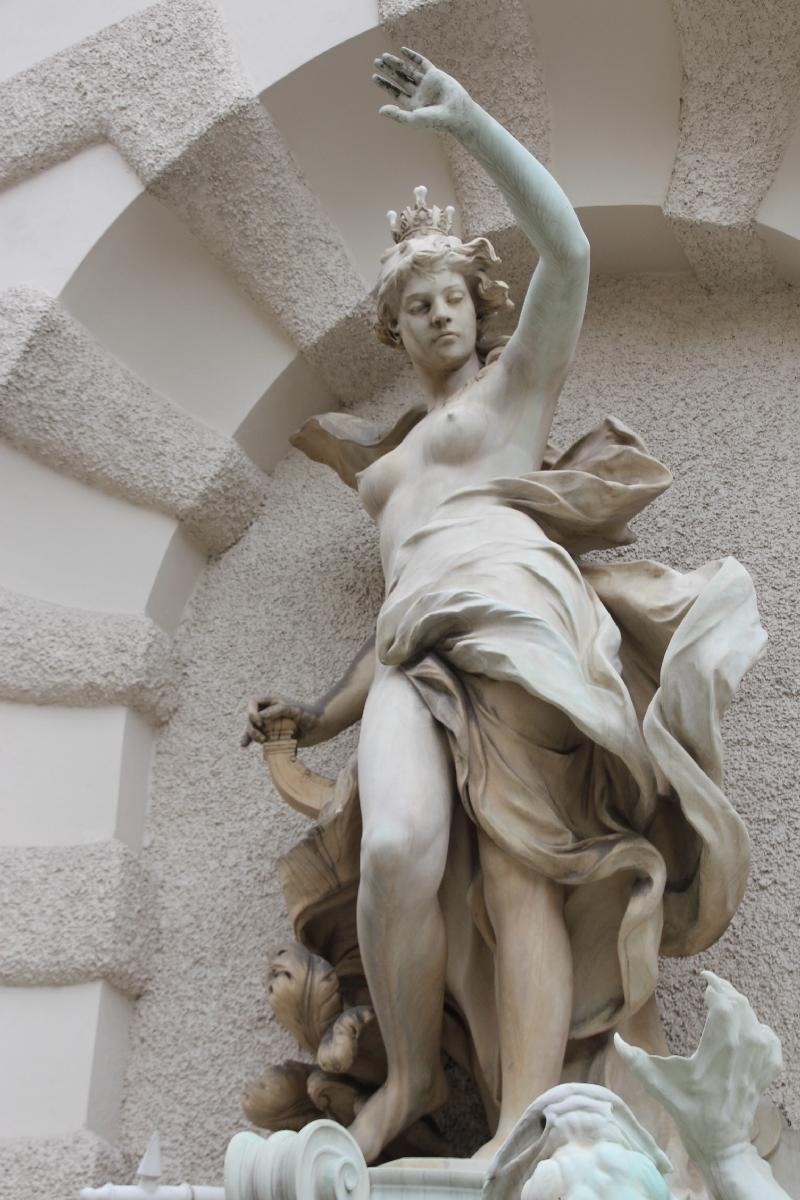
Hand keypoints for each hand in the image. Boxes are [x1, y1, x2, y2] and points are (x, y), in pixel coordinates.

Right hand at [241, 694, 321, 747]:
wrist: (320, 727)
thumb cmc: (308, 714)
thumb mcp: (293, 710)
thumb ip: (277, 711)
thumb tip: (260, 719)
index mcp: (272, 702)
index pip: (253, 703)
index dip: (251, 712)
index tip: (259, 722)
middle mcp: (269, 712)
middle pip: (251, 719)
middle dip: (252, 729)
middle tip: (262, 738)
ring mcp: (271, 725)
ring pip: (254, 730)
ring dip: (253, 736)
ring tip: (263, 742)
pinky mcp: (274, 736)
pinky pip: (261, 740)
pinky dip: (255, 744)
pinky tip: (247, 746)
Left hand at [372, 47, 472, 133]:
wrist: (457, 113)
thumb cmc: (436, 121)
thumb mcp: (413, 119)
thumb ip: (396, 115)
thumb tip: (380, 110)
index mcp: (413, 104)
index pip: (395, 92)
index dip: (385, 84)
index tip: (374, 76)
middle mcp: (419, 93)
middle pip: (400, 79)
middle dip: (388, 71)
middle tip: (376, 62)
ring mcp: (427, 83)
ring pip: (408, 70)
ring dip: (396, 63)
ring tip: (384, 56)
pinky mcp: (435, 75)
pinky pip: (422, 63)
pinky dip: (413, 56)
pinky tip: (402, 50)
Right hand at [614, 971, 782, 1162]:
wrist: (721, 1144)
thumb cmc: (688, 1112)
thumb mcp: (659, 1085)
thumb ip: (635, 1061)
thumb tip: (615, 1039)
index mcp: (720, 1047)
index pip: (724, 1002)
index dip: (715, 986)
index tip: (702, 980)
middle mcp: (745, 1049)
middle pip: (741, 1005)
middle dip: (725, 990)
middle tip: (711, 983)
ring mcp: (759, 1061)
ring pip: (755, 1019)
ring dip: (740, 1007)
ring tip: (725, 1001)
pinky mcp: (767, 1073)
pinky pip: (769, 1039)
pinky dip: (759, 1027)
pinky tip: (749, 1028)